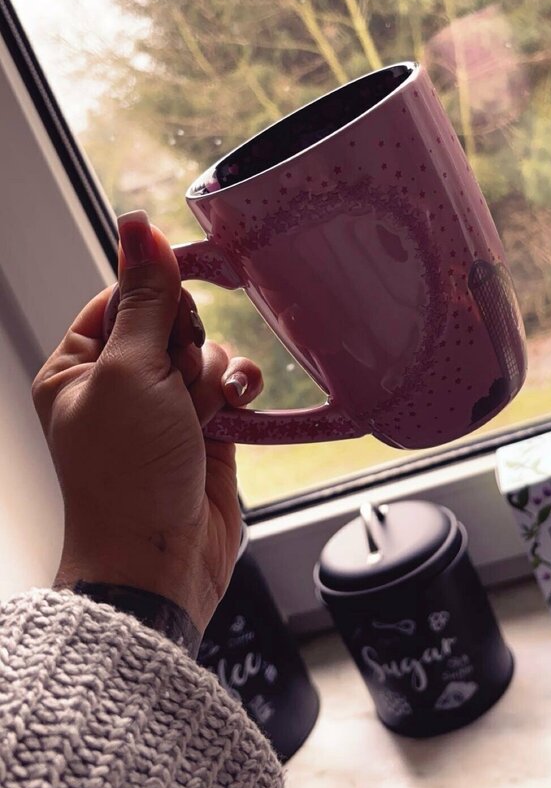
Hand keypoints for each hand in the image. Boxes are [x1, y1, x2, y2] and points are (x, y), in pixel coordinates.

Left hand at [32, 210, 262, 632]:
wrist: (160, 560)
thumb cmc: (125, 474)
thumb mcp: (127, 372)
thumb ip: (143, 298)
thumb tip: (138, 227)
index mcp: (78, 366)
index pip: (122, 298)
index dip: (153, 299)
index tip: (170, 317)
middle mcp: (119, 384)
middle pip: (171, 322)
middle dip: (184, 345)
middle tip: (174, 381)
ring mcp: (163, 408)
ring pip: (206, 353)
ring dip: (210, 377)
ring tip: (197, 415)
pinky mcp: (204, 430)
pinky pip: (230, 385)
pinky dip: (236, 392)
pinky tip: (232, 410)